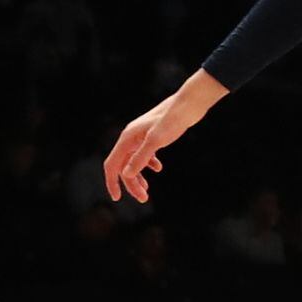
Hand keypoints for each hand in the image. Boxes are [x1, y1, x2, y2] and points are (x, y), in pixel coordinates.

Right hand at [103, 80, 215, 203]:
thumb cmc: (173, 119)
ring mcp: (142, 136)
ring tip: (147, 190)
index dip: (112, 182)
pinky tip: (158, 168)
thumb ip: (140, 157)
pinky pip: (145, 153)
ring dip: (139, 176)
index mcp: (127, 138)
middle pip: (124, 166)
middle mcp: (131, 137)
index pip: (112, 165)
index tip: (117, 198)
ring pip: (134, 161)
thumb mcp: (156, 141)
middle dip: (132, 184)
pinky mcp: (153, 135)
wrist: (190, 103)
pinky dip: (149, 163)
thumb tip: (126, 174)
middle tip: (144, 198)